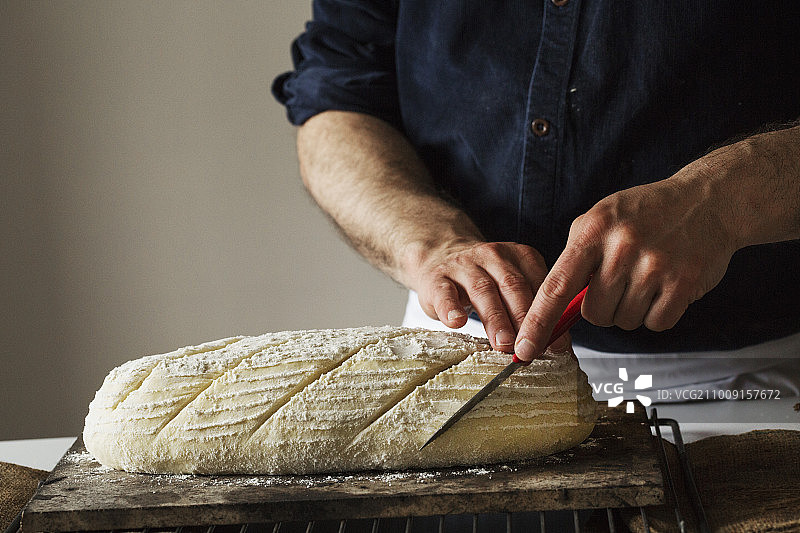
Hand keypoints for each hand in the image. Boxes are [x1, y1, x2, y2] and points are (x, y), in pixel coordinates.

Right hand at [409, 241, 547, 351]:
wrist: (441, 256)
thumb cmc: (485, 281)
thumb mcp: (512, 286)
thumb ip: (534, 310)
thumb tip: (559, 346)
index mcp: (520, 256)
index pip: (539, 284)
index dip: (549, 315)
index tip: (556, 344)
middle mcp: (493, 255)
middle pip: (512, 286)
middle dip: (524, 319)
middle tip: (530, 347)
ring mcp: (463, 265)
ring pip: (482, 291)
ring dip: (495, 319)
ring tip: (503, 344)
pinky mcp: (437, 278)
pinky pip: (444, 293)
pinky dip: (451, 308)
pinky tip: (456, 322)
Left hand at [514, 166, 737, 360]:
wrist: (706, 200)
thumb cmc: (645, 213)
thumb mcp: (599, 219)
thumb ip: (574, 257)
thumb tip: (553, 306)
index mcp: (593, 231)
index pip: (556, 286)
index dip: (538, 322)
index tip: (525, 348)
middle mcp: (622, 247)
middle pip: (594, 313)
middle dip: (602, 308)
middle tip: (618, 282)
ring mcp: (655, 265)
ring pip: (625, 321)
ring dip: (631, 309)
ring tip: (644, 278)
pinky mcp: (684, 282)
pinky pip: (656, 323)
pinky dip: (657, 313)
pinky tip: (664, 287)